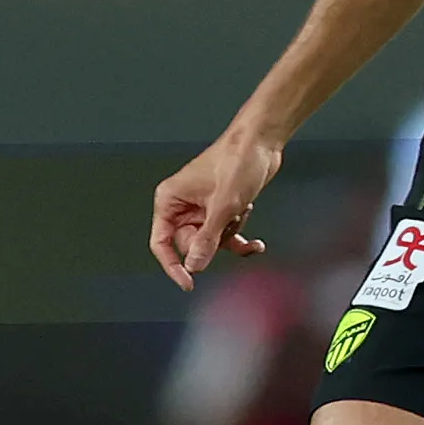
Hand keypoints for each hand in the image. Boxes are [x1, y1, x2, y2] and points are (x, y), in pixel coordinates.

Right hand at [150, 132, 282, 290]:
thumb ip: (207, 239)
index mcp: (170, 200)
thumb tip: (194, 266)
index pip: (161, 243)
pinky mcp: (221, 210)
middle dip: (213, 241)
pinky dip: (240, 239)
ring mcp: (202, 209)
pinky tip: (256, 244)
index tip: (188, 282)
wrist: (261, 142)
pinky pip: (226, 237)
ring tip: (241, 210)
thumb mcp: (223, 206)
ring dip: (231, 235)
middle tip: (227, 224)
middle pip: (190, 245)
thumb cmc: (237, 161)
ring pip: (211, 243)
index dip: (173, 265)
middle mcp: (182, 206)